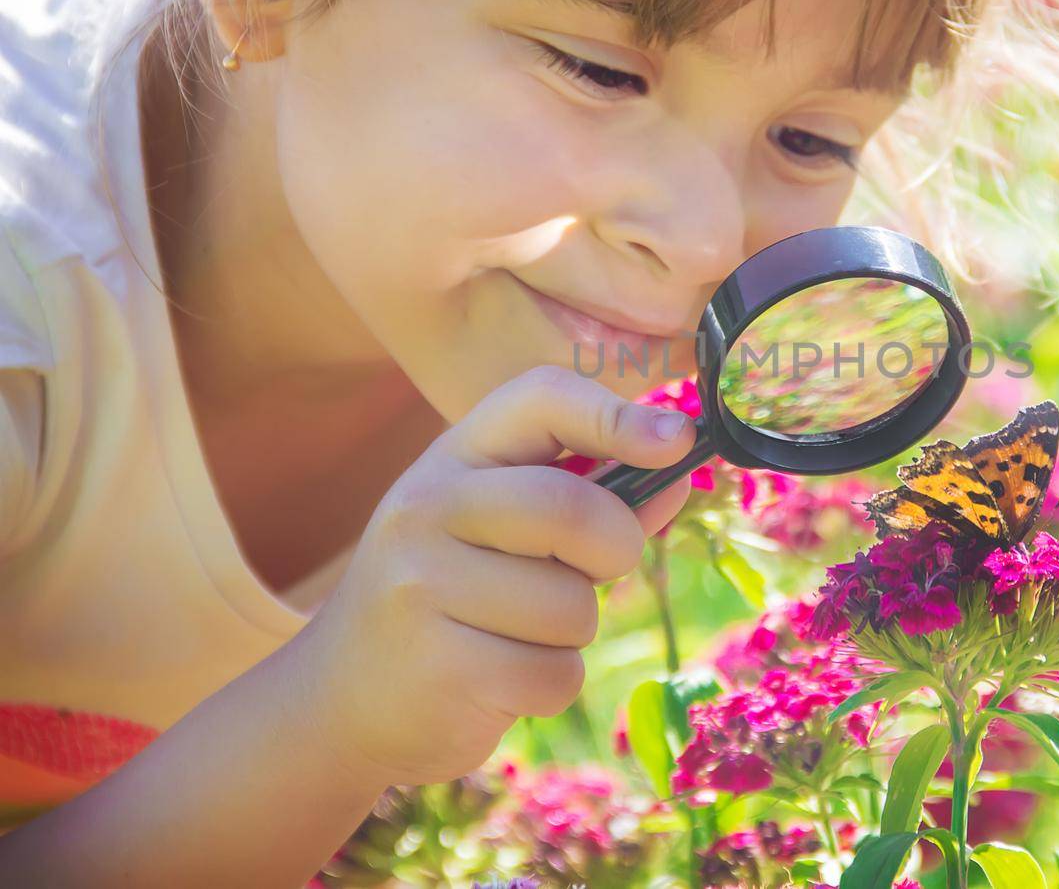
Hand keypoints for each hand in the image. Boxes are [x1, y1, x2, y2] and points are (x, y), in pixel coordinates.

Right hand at [280, 365, 694, 785]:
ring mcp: (422, 587)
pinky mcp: (439, 668)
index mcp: (454, 457)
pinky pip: (555, 675)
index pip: (540, 397)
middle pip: (571, 511)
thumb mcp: (506, 530)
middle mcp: (427, 507)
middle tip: (599, 570)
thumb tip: (679, 478)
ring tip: (513, 634)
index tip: (677, 441)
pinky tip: (496, 680)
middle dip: (615, 549)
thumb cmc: (451, 596)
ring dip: (571, 634)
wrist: (341, 699)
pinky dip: (549, 686)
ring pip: (571, 608)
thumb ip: (593, 500)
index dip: (617, 413)